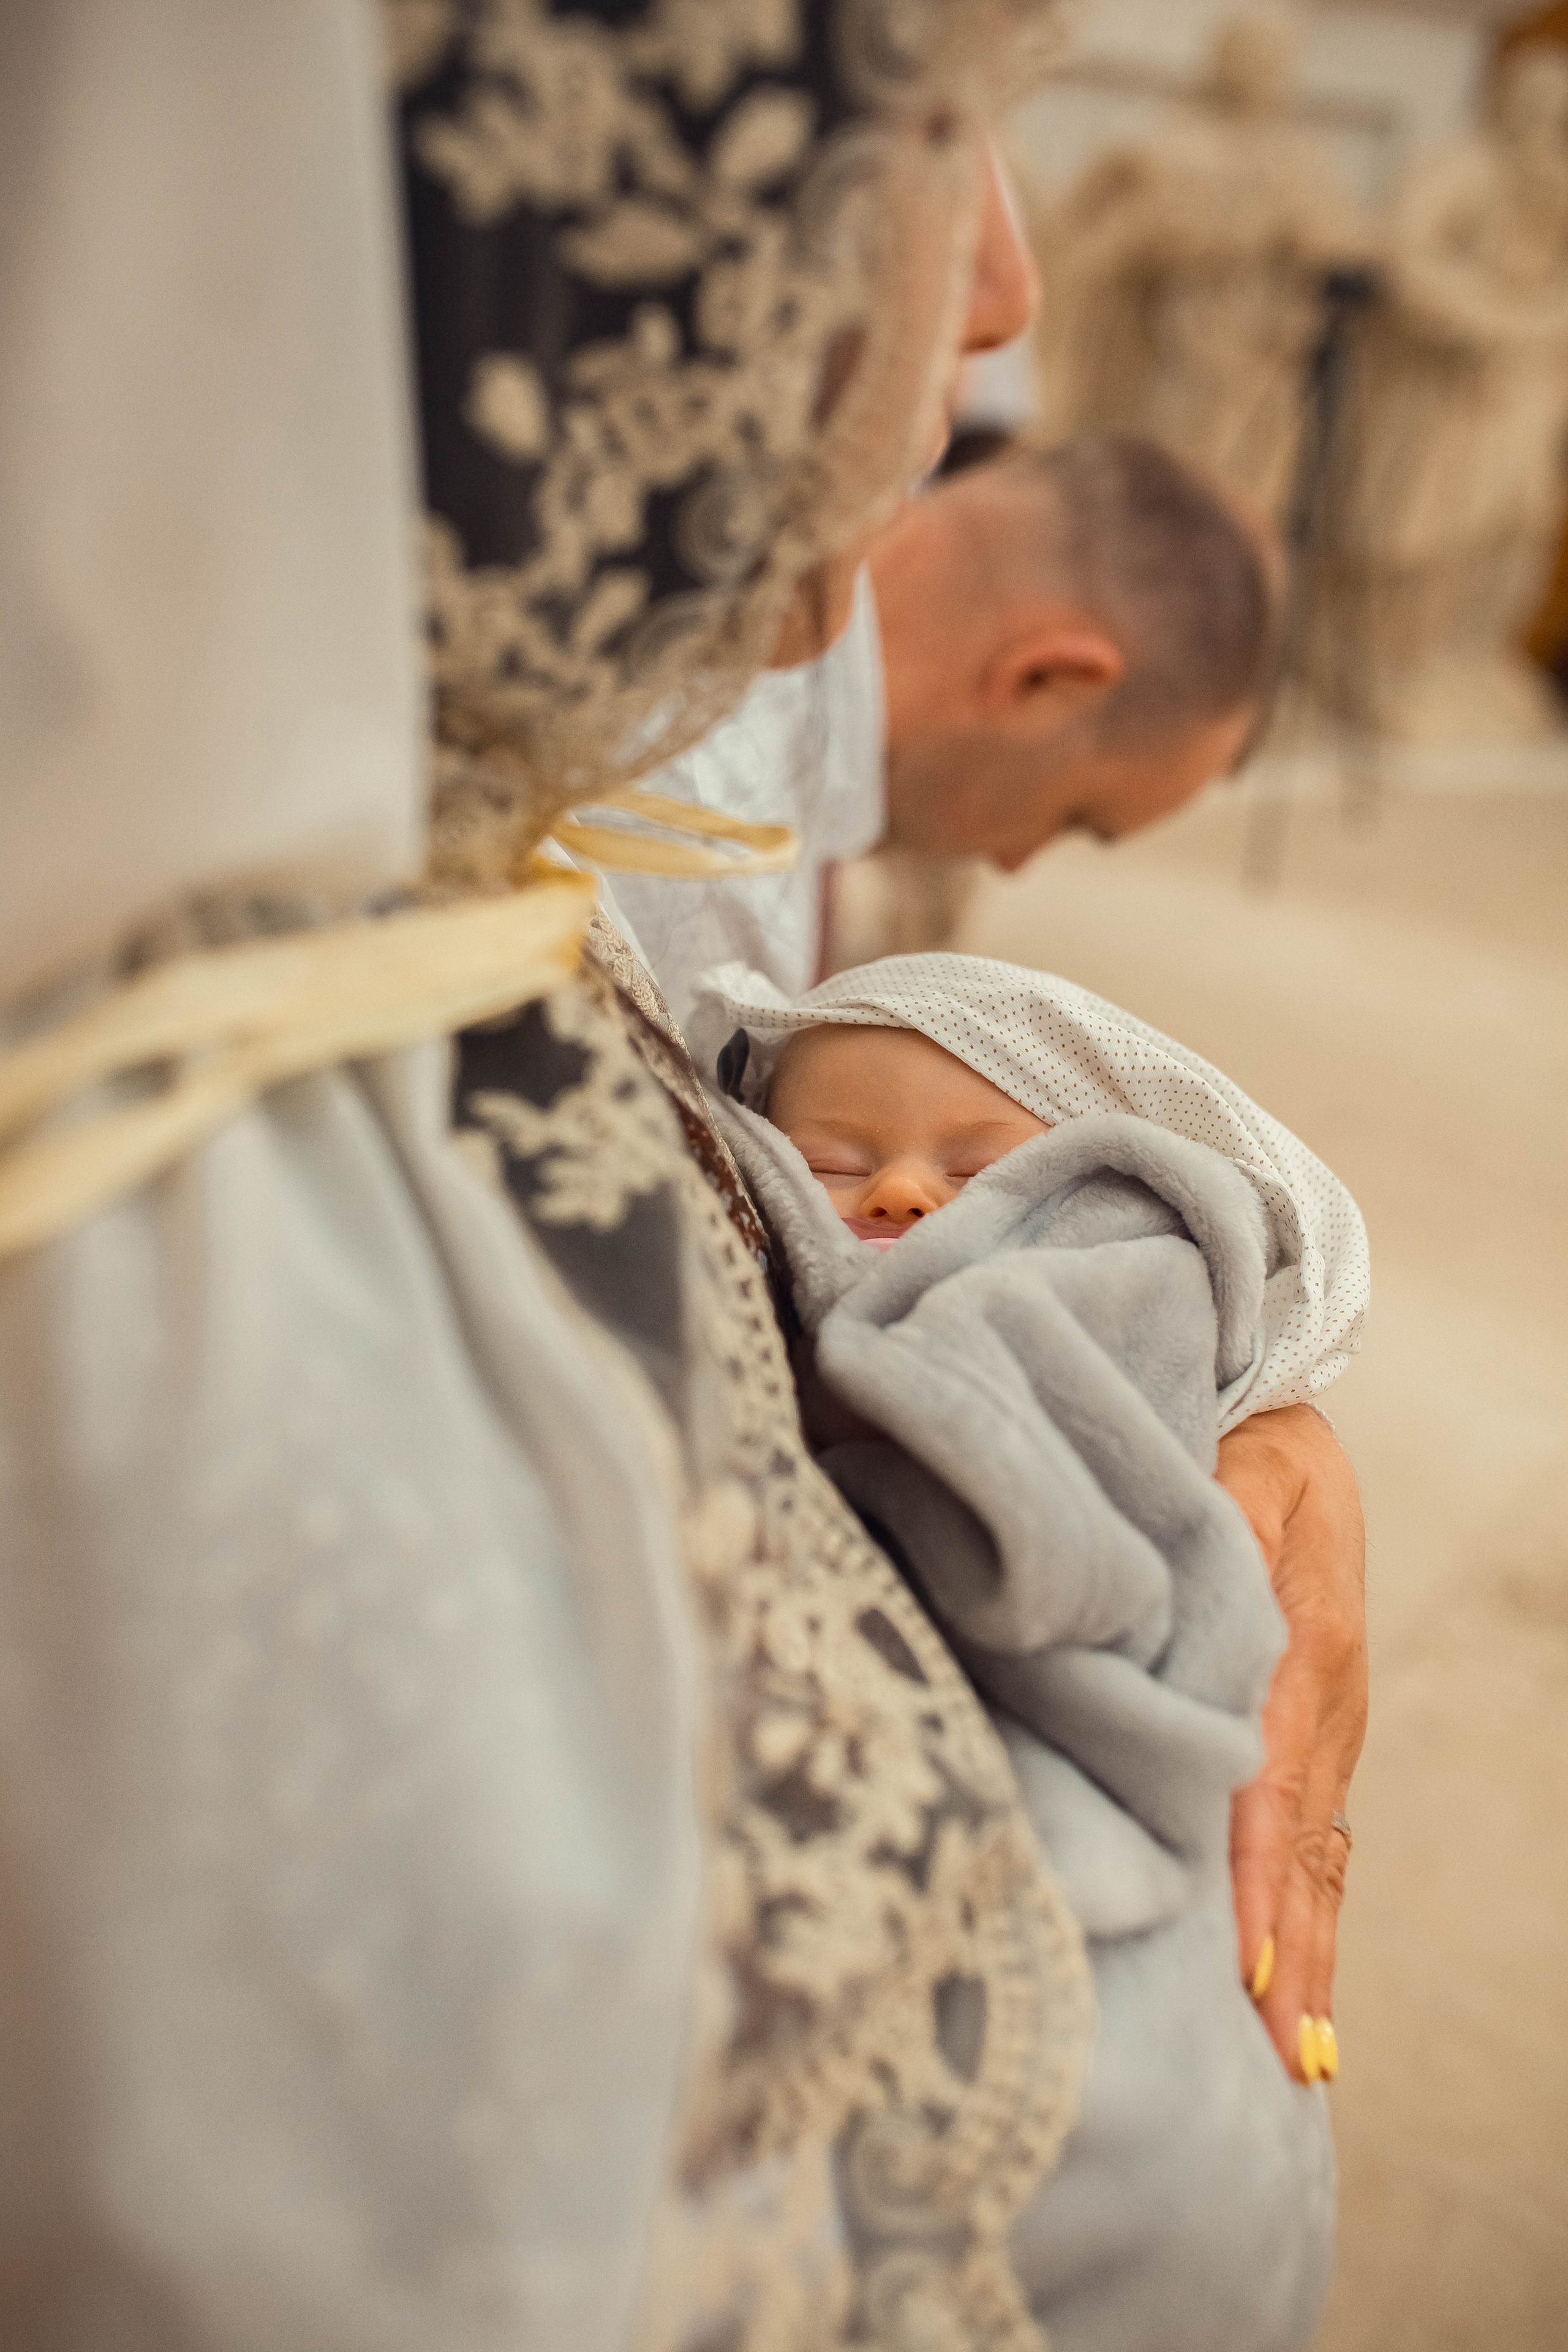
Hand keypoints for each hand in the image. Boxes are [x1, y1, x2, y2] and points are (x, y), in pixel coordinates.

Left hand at [1216, 1403, 1366, 2083]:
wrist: (1290, 1434)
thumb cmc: (1237, 1453)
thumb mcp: (1232, 1473)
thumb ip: (1216, 1521)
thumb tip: (1186, 1599)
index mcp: (1300, 1651)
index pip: (1269, 1783)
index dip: (1254, 1876)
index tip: (1245, 1964)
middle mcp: (1324, 1707)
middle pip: (1305, 1849)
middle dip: (1292, 1957)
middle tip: (1277, 2061)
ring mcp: (1328, 1730)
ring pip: (1320, 1861)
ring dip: (1310, 1958)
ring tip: (1298, 2061)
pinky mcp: (1316, 1738)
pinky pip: (1319, 1843)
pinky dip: (1312, 1918)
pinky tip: (1299, 1986)